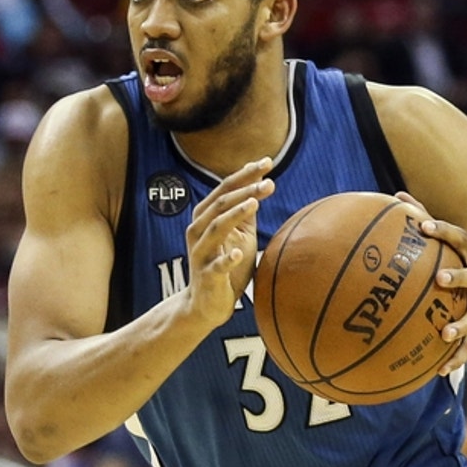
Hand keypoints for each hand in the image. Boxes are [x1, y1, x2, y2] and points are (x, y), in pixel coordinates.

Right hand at [184, 158, 274, 326]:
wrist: (205, 304)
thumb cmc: (225, 266)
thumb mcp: (239, 234)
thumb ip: (246, 212)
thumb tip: (263, 181)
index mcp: (205, 217)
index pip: (225, 189)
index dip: (245, 174)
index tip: (267, 162)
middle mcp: (198, 231)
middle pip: (220, 204)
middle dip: (245, 190)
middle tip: (269, 182)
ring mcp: (201, 253)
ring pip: (215, 228)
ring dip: (235, 214)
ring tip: (254, 202)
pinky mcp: (206, 276)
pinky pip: (216, 266)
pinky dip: (227, 259)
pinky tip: (239, 252)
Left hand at [394, 191, 466, 375]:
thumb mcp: (453, 244)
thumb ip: (426, 219)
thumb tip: (395, 195)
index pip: (460, 237)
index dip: (443, 231)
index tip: (422, 226)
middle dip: (460, 276)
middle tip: (440, 279)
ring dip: (462, 325)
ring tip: (445, 334)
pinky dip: (456, 359)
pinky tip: (439, 371)